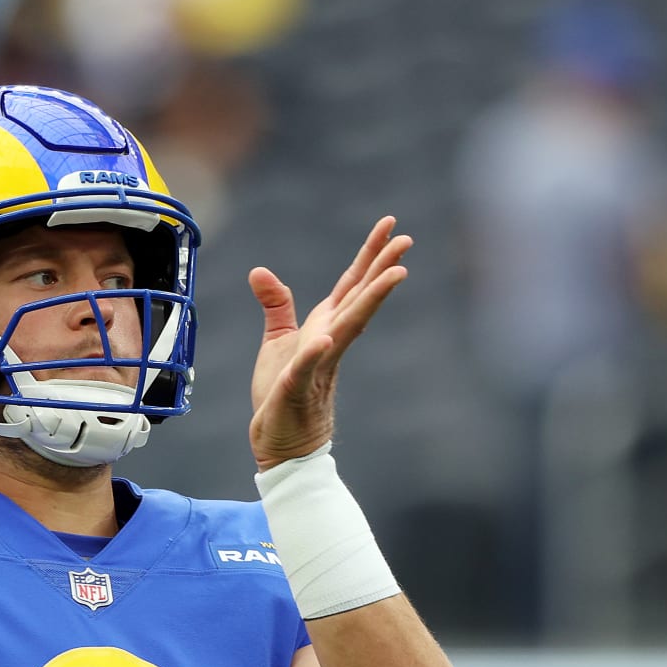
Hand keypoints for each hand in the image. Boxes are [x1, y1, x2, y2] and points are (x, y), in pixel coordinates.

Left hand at [247, 216, 410, 470]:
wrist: (281, 441)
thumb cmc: (282, 391)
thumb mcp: (278, 340)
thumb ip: (276, 305)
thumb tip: (260, 271)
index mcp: (325, 327)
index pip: (351, 286)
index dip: (369, 255)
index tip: (390, 226)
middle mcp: (329, 342)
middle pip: (360, 299)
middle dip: (382, 269)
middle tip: (406, 239)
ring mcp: (318, 366)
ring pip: (348, 328)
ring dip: (370, 301)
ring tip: (395, 274)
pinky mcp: (296, 390)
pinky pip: (306, 370)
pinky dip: (315, 354)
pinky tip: (326, 338)